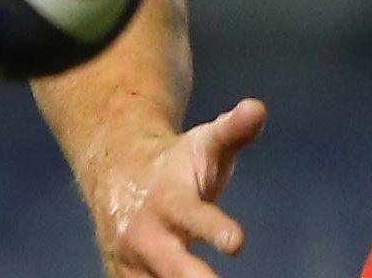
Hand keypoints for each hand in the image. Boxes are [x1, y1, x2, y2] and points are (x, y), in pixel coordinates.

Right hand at [93, 98, 267, 277]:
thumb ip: (234, 130)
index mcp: (168, 198)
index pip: (193, 215)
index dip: (214, 228)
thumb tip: (256, 109)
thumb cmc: (177, 161)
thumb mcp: (205, 142)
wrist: (115, 173)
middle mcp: (145, 234)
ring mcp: (132, 261)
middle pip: (170, 264)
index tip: (238, 242)